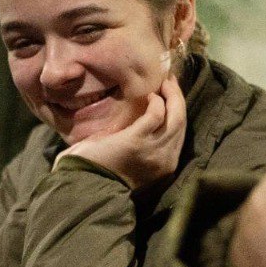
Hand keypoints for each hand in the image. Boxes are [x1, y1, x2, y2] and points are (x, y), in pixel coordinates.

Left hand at [57, 75, 185, 189]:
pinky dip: (156, 102)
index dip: (178, 111)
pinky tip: (149, 95)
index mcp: (166, 165)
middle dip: (178, 99)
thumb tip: (146, 120)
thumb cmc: (101, 173)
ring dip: (172, 96)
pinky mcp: (138, 140)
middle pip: (181, 123)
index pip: (180, 133)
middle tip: (170, 80)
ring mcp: (154, 151)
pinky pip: (156, 115)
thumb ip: (144, 144)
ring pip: (176, 117)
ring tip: (164, 81)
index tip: (172, 95)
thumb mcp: (132, 161)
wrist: (84, 186)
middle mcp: (166, 159)